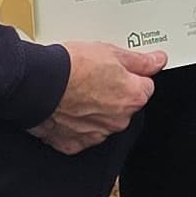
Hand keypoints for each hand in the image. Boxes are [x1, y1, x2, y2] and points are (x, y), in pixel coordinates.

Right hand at [29, 43, 164, 153]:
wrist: (37, 84)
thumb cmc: (71, 67)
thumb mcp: (111, 52)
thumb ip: (139, 61)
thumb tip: (157, 61)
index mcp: (133, 97)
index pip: (145, 87)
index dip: (130, 76)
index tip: (116, 71)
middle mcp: (119, 120)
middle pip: (123, 106)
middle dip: (112, 95)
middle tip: (92, 79)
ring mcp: (96, 134)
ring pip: (102, 121)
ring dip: (93, 111)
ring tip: (75, 92)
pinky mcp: (74, 144)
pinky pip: (80, 135)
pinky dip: (74, 124)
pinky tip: (66, 108)